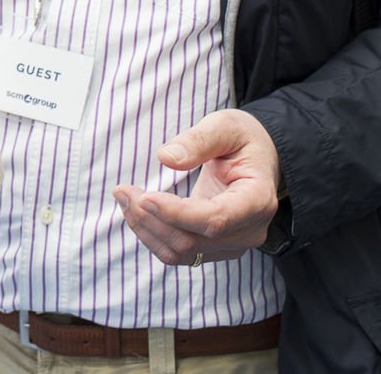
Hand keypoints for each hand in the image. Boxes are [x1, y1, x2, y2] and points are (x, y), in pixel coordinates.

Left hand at [113, 109, 280, 266]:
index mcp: (258, 200)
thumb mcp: (225, 127)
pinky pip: (178, 253)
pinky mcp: (214, 247)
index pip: (216, 220)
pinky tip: (136, 211)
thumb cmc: (242, 139)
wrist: (256, 158)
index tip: (145, 197)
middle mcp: (249, 231)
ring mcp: (233, 244)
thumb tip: (166, 158)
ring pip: (182, 252)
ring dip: (146, 229)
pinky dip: (152, 235)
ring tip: (124, 198)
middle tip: (122, 190)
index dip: (177, 213)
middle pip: (193, 241)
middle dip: (151, 219)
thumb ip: (198, 141)